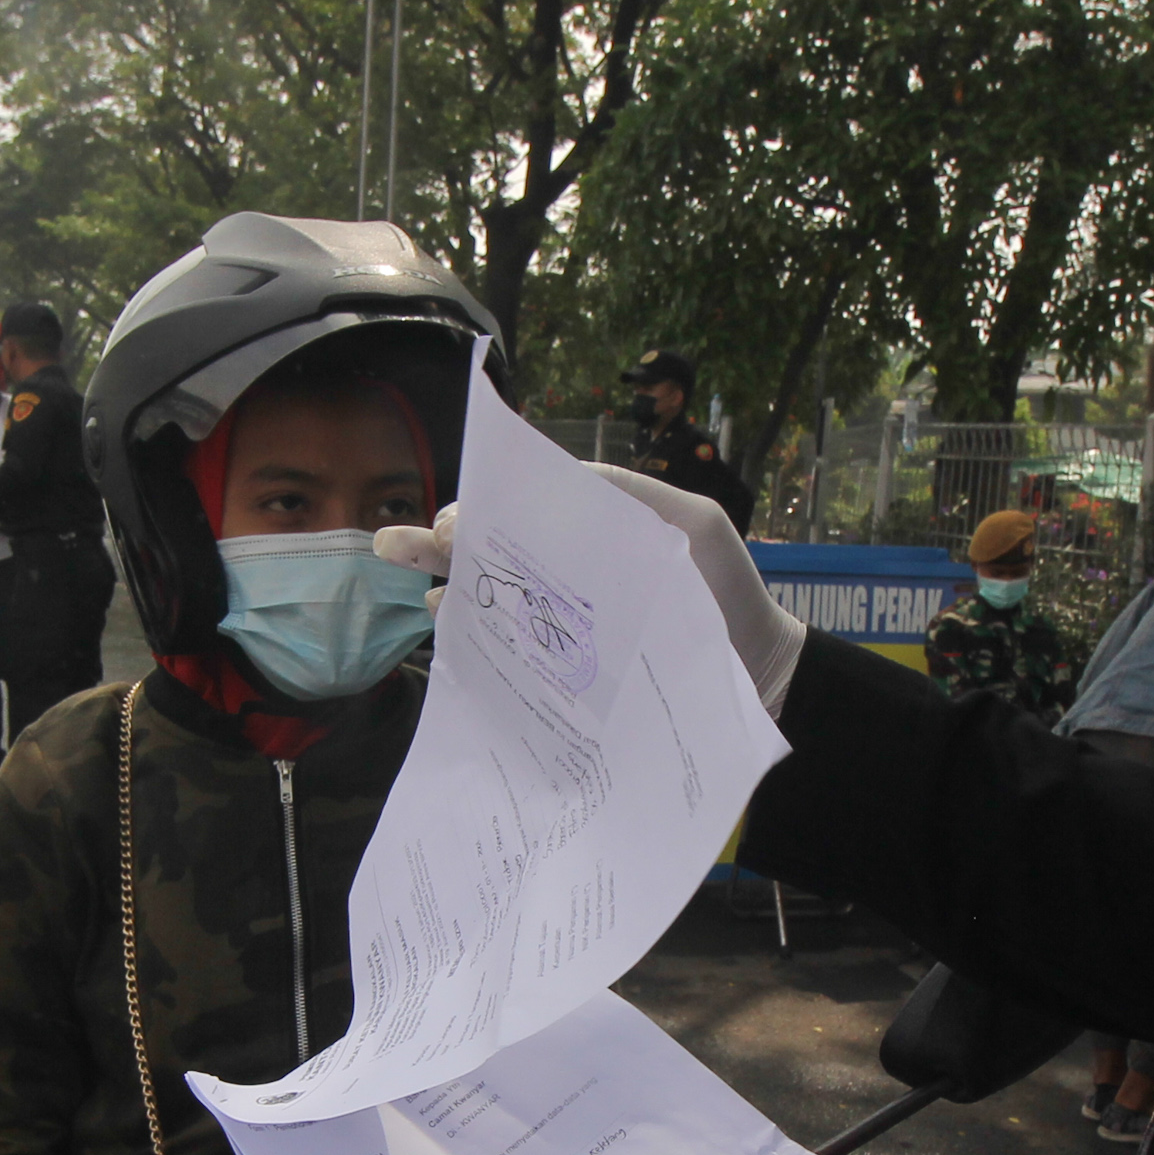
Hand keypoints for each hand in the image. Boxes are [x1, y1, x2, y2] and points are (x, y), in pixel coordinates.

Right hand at [376, 467, 805, 714]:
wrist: (758, 672)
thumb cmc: (728, 591)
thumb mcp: (692, 526)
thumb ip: (630, 497)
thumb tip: (557, 481)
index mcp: (595, 529)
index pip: (526, 509)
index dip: (484, 511)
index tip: (454, 523)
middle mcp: (572, 571)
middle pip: (498, 549)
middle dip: (444, 542)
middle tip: (394, 544)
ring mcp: (567, 620)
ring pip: (496, 594)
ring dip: (447, 582)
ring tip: (406, 576)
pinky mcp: (570, 668)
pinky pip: (512, 648)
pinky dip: (475, 635)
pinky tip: (446, 624)